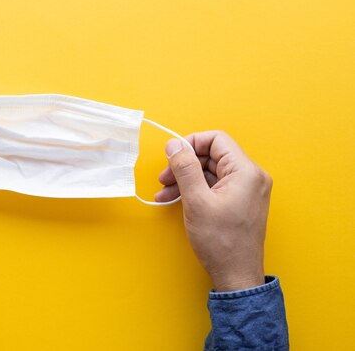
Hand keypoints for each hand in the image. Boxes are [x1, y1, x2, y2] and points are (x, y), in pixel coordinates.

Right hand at [155, 131, 271, 291]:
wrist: (236, 275)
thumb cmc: (221, 242)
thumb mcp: (196, 201)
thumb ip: (185, 168)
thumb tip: (174, 144)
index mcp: (246, 172)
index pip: (217, 140)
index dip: (191, 143)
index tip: (171, 155)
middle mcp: (251, 177)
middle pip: (212, 156)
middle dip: (184, 165)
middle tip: (164, 178)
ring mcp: (246, 190)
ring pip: (210, 172)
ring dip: (186, 179)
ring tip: (164, 192)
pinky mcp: (240, 201)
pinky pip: (214, 186)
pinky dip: (195, 190)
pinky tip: (175, 199)